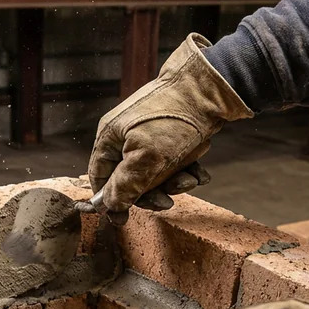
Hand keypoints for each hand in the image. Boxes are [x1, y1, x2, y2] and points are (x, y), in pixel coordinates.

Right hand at [88, 33, 252, 223]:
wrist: (209, 89)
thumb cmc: (172, 120)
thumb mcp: (145, 159)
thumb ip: (124, 186)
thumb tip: (110, 207)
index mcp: (110, 138)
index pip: (99, 177)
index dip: (109, 200)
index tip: (122, 219)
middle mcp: (125, 136)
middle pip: (129, 179)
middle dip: (151, 193)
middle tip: (168, 202)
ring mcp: (148, 135)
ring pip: (155, 173)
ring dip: (174, 183)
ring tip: (191, 180)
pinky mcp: (171, 135)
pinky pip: (173, 163)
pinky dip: (186, 171)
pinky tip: (200, 174)